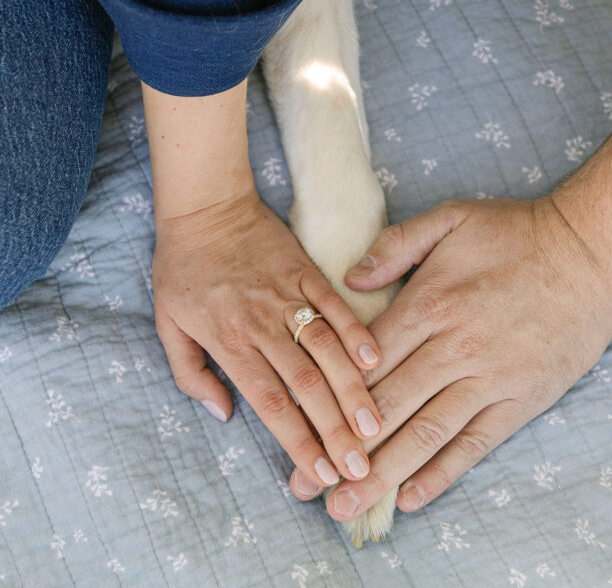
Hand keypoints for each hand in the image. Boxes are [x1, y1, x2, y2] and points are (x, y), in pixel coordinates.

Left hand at [152, 190, 383, 491]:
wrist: (205, 206)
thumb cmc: (182, 268)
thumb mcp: (168, 323)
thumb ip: (191, 373)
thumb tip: (222, 414)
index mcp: (228, 340)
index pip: (269, 402)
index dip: (297, 441)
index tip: (320, 473)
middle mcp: (262, 322)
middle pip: (305, 384)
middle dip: (335, 429)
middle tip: (360, 465)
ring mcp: (288, 294)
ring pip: (327, 348)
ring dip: (353, 389)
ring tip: (375, 424)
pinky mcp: (305, 270)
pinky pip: (335, 304)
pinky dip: (356, 331)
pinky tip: (374, 359)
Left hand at [289, 197, 611, 519]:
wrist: (587, 251)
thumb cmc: (515, 231)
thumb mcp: (449, 218)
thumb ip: (395, 245)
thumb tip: (348, 277)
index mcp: (428, 304)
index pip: (366, 361)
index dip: (328, 396)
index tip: (298, 424)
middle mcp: (453, 348)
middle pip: (386, 407)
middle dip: (342, 449)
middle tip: (306, 486)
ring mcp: (488, 378)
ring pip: (425, 434)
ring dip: (382, 475)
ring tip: (346, 507)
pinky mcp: (520, 400)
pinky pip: (475, 444)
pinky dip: (442, 474)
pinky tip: (411, 498)